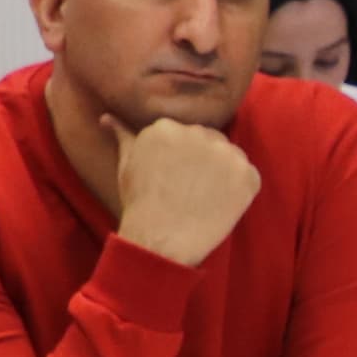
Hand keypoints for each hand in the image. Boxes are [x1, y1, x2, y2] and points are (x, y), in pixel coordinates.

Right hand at [107, 116, 263, 267]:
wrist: (162, 239)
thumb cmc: (141, 202)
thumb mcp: (127, 165)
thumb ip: (124, 136)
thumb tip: (107, 118)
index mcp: (166, 127)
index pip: (185, 134)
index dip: (182, 157)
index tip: (174, 175)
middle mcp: (198, 133)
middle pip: (210, 139)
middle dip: (203, 160)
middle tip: (189, 187)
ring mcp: (226, 153)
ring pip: (231, 155)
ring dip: (223, 172)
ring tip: (204, 196)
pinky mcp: (247, 174)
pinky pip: (249, 176)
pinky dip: (240, 189)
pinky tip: (220, 204)